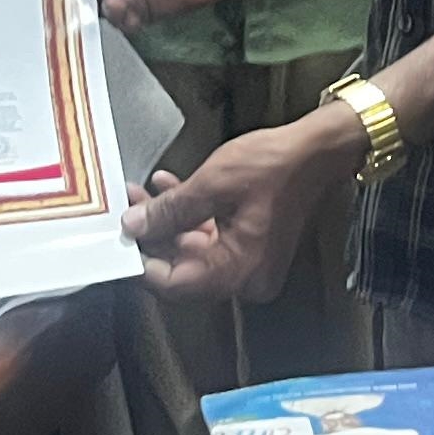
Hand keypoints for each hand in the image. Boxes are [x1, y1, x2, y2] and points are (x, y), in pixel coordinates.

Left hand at [122, 110, 358, 301]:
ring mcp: (249, 262)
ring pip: (194, 250)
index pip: (175, 284)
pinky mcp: (251, 245)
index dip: (141, 265)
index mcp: (239, 271)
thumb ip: (169, 211)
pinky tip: (170, 189)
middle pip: (183, 269)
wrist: (318, 150)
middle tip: (126, 210)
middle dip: (151, 237)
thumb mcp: (212, 183)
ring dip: (167, 222)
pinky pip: (211, 239)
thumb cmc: (275, 165)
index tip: (116, 243)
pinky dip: (190, 217)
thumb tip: (133, 227)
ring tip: (142, 193)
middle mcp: (245, 277)